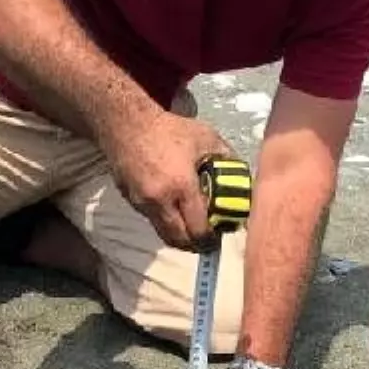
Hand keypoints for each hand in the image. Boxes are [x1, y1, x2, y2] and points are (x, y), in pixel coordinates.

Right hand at [103, 108, 234, 250]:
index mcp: (181, 186)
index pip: (198, 229)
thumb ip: (226, 159)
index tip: (219, 236)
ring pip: (164, 234)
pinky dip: (165, 222)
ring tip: (192, 228)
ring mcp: (142, 204)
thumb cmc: (169, 129)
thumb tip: (242, 178)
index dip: (211, 239)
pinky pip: (152, 220)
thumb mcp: (205, 138)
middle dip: (196, 245)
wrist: (127, 124)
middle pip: (180, 240)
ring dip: (180, 237)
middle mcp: (160, 201)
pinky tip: (174, 209)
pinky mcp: (131, 202)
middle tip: (207, 240)